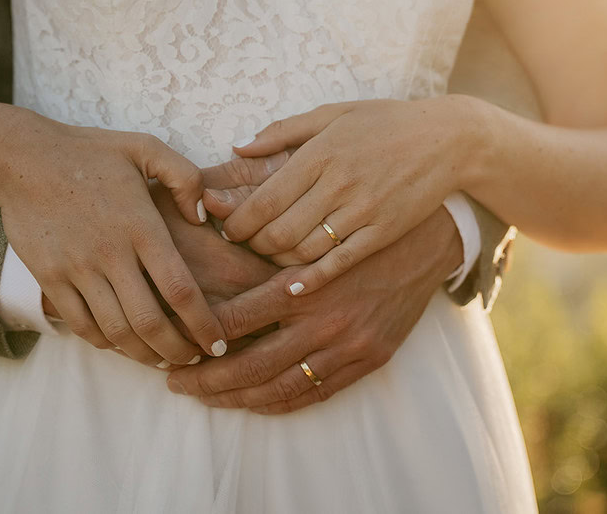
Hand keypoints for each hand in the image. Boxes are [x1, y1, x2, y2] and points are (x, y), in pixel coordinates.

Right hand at [0, 119, 225, 366]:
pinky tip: (125, 344)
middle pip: (150, 322)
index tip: (218, 341)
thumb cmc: (91, 152)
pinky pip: (82, 325)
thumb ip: (186, 178)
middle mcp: (111, 254)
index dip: (203, 324)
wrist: (23, 159)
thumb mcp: (147, 148)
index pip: (180, 289)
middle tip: (196, 359)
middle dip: (179, 350)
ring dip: (144, 354)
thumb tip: (204, 218)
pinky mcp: (50, 278)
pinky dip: (107, 343)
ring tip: (165, 358)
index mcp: (142, 226)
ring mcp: (77, 269)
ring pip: (116, 331)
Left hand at [164, 206, 463, 412]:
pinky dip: (281, 403)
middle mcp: (326, 318)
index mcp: (304, 281)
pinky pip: (318, 392)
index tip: (173, 342)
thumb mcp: (315, 213)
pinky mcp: (372, 358)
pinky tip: (254, 402)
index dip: (199, 335)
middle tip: (173, 382)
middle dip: (207, 379)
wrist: (432, 236)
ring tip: (205, 398)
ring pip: (281, 387)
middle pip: (252, 363)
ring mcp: (351, 344)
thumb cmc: (364, 215)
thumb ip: (261, 209)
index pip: (237, 318)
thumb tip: (206, 202)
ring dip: (238, 398)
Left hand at [211, 98, 471, 295]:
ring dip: (277, 262)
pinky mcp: (383, 232)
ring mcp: (362, 211)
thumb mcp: (334, 113)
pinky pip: (338, 263)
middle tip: (243, 247)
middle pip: (277, 232)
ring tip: (268, 258)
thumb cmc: (387, 122)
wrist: (450, 140)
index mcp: (320, 153)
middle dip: (252, 246)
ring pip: (303, 252)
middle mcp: (338, 183)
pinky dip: (311, 278)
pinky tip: (294, 285)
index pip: (263, 200)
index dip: (237, 222)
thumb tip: (238, 148)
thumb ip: (283, 131)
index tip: (228, 228)